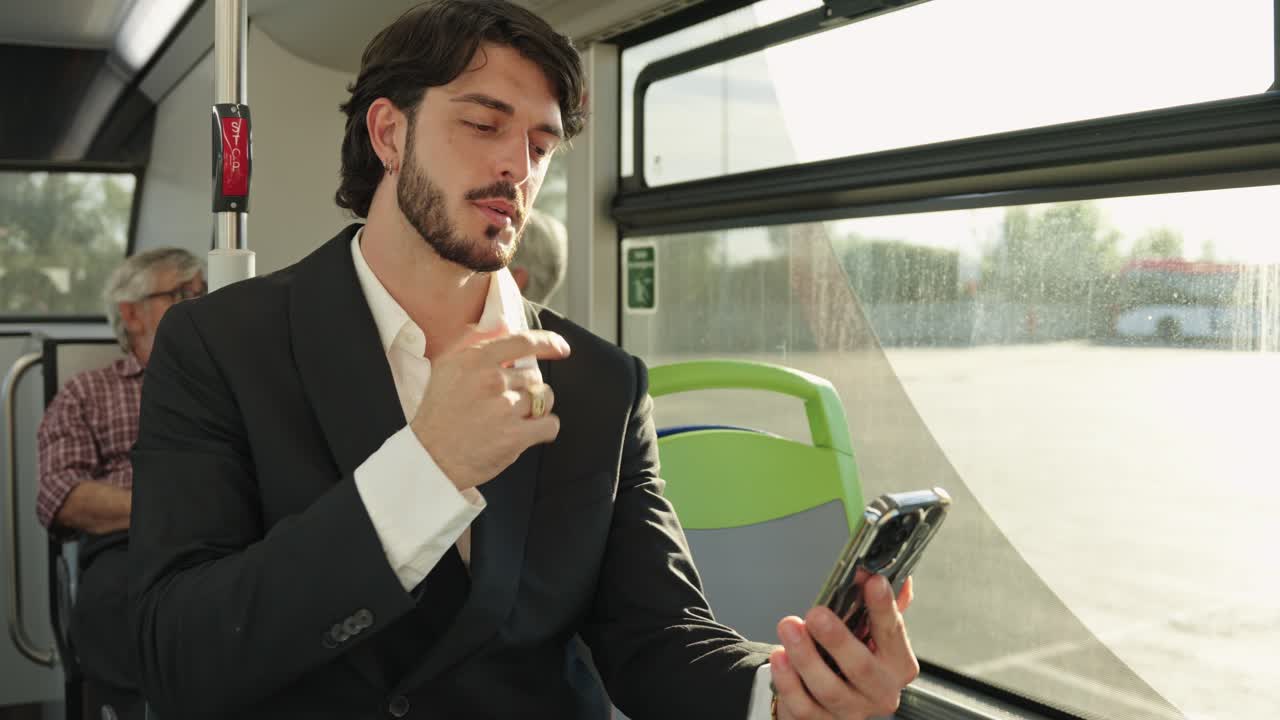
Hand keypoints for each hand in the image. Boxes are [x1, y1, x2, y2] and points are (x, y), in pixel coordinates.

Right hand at [410, 328, 570, 490]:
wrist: (429, 457)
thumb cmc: (438, 413)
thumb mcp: (445, 368)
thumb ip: (472, 344)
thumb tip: (501, 327)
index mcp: (475, 360)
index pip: (524, 342)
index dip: (548, 343)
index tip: (561, 348)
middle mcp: (491, 380)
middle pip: (534, 375)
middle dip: (527, 388)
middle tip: (508, 402)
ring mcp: (504, 408)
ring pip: (545, 398)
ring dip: (537, 408)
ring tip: (516, 418)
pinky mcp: (515, 436)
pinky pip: (550, 425)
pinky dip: (545, 429)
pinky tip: (530, 432)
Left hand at [771, 575, 917, 718]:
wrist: (830, 701)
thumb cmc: (850, 659)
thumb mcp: (870, 632)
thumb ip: (880, 605)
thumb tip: (890, 575)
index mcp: (898, 663)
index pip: (893, 632)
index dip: (883, 607)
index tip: (871, 581)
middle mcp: (880, 691)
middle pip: (862, 667)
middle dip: (838, 638)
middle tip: (817, 614)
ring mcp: (852, 711)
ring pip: (829, 688)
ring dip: (806, 656)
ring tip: (789, 628)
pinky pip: (803, 705)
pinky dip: (788, 681)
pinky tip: (779, 658)